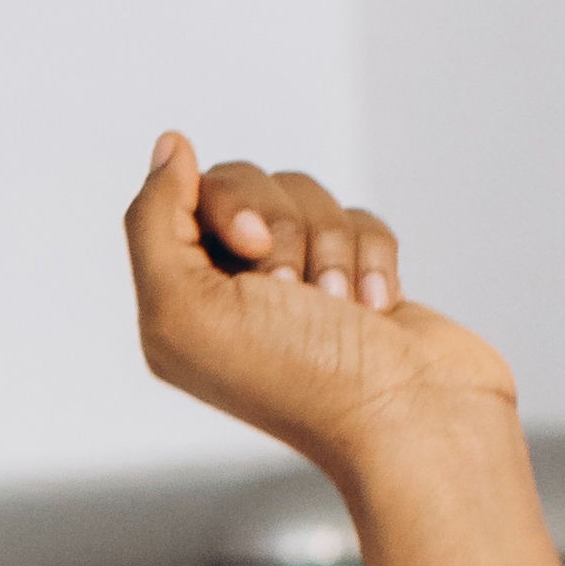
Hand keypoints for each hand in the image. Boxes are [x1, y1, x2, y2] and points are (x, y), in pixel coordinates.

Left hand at [119, 141, 519, 490]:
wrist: (411, 419)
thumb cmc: (299, 377)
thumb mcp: (184, 307)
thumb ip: (153, 220)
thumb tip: (168, 146)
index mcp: (178, 305)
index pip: (180, 196)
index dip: (226, 204)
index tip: (251, 246)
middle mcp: (231, 294)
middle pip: (246, 184)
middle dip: (286, 226)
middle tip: (298, 290)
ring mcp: (299, 287)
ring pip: (308, 197)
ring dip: (332, 250)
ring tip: (342, 309)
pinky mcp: (357, 280)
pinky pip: (359, 220)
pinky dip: (372, 259)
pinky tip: (377, 310)